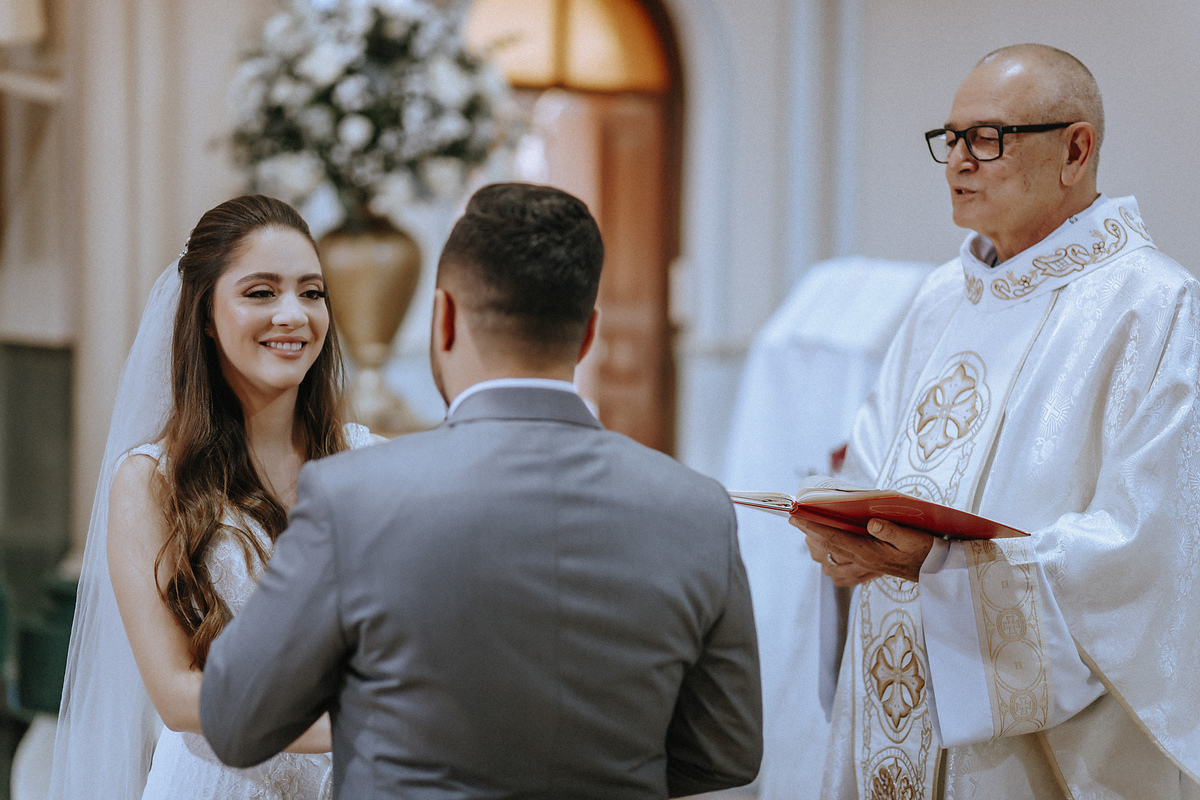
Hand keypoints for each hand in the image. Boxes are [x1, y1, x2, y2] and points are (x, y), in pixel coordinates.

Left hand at [790, 515, 934, 583]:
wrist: (936, 571)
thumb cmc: (925, 550)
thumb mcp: (913, 537)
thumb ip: (892, 530)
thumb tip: (872, 522)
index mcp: (869, 554)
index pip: (834, 539)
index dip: (813, 527)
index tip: (795, 517)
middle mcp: (862, 564)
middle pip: (827, 549)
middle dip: (810, 534)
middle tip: (796, 519)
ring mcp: (863, 570)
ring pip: (830, 562)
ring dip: (818, 548)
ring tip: (809, 531)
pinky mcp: (867, 572)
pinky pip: (840, 572)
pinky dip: (830, 561)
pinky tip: (827, 553)